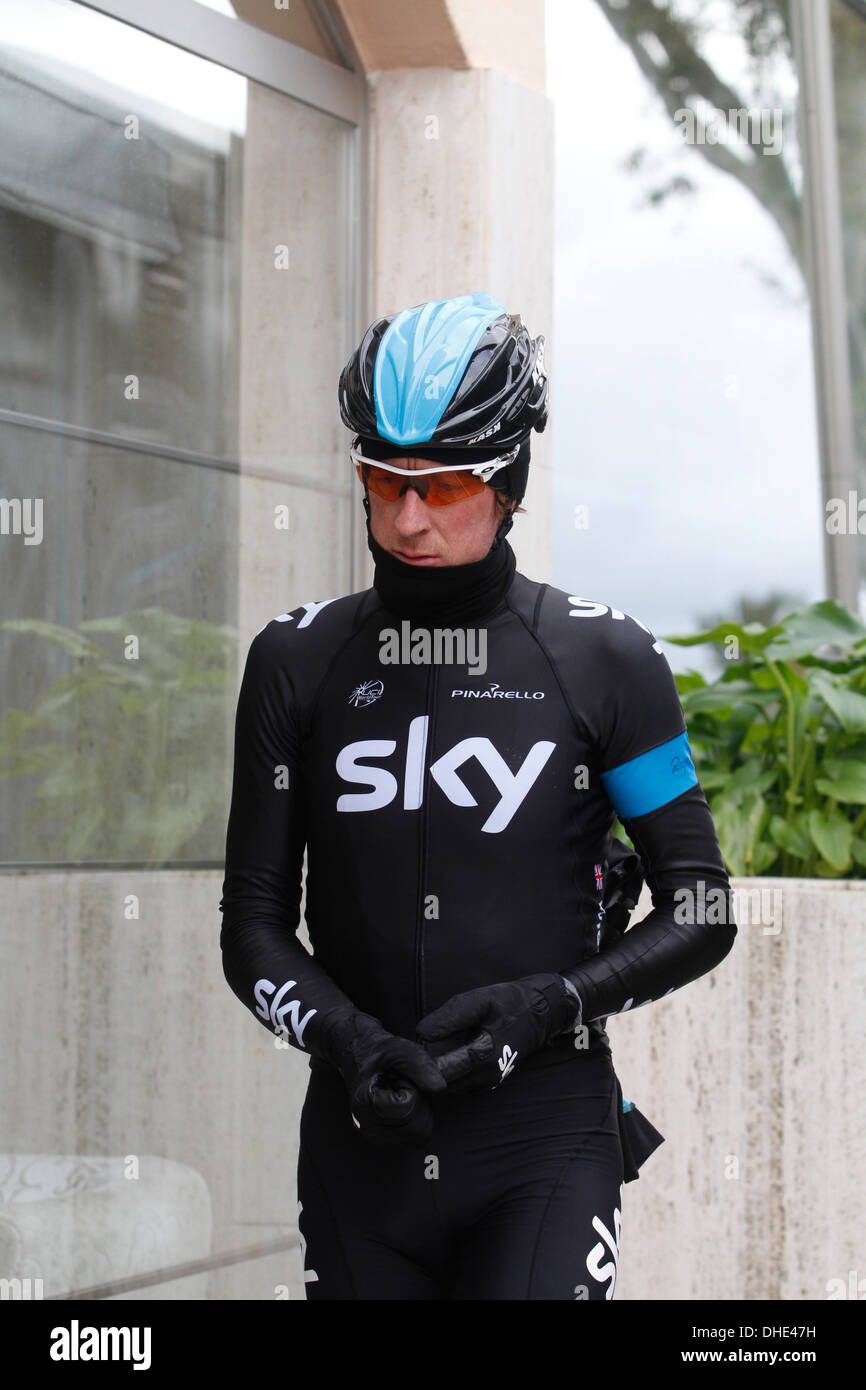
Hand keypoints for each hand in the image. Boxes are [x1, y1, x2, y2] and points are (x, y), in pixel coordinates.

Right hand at [326, 1013, 447, 1145]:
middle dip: (418, 1100)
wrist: (362, 1059)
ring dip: (419, 1109)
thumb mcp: (397, 1049)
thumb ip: (418, 1064)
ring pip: (421, 1133)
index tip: (395, 1076)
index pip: (407, 1107)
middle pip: (417, 1126)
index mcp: (363, 1105)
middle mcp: (368, 1128)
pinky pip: (421, 1135)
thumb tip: (439, 1088)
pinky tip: (405, 1103)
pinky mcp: (392, 1140)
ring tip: (402, 1092)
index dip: (410, 1086)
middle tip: (401, 1084)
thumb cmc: (378, 1055)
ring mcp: (380, 1137)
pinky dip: (419, 1117)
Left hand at [414, 974, 578, 1094]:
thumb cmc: (511, 1003)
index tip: (408, 1048)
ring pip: (448, 1084)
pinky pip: (458, 1081)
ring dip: (435, 1070)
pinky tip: (443, 1051)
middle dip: (425, 1067)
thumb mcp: (479, 1000)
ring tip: (427, 1047)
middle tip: (413, 1047)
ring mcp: (487, 1082)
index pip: (439, 1071)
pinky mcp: (487, 1082)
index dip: (419, 1061)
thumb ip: (449, 1017)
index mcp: (484, 1057)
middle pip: (440, 1081)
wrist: (541, 1013)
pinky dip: (447, 1070)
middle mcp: (486, 1077)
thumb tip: (420, 1034)